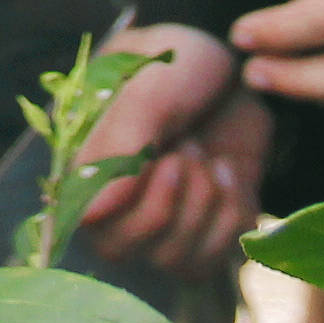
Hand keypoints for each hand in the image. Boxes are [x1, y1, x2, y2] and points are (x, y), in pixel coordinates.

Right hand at [72, 26, 271, 279]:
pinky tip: (228, 169)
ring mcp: (164, 219)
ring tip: (206, 153)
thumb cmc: (179, 62)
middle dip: (168, 203)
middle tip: (187, 148)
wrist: (237, 62)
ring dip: (202, 203)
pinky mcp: (205, 227)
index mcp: (87, 163)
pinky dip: (231, 210)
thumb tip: (89, 216)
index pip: (86, 222)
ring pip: (173, 261)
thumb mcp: (149, 88)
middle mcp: (116, 200)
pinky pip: (217, 255)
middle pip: (123, 250)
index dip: (131, 203)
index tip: (164, 159)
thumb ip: (119, 147)